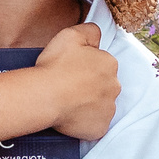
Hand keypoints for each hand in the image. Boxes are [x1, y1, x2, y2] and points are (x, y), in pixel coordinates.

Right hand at [36, 23, 118, 140]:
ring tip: (68, 102)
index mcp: (110, 64)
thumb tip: (97, 35)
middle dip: (90, 86)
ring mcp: (109, 109)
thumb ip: (90, 30)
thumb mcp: (70, 35)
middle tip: (69, 87)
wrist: (44, 96)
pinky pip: (96, 124)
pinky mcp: (100, 128)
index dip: (85, 67)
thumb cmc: (55, 66)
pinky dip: (86, 122)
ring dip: (89, 104)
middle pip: (104, 85)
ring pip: (101, 105)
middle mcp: (115, 86)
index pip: (102, 64)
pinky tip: (71, 116)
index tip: (71, 71)